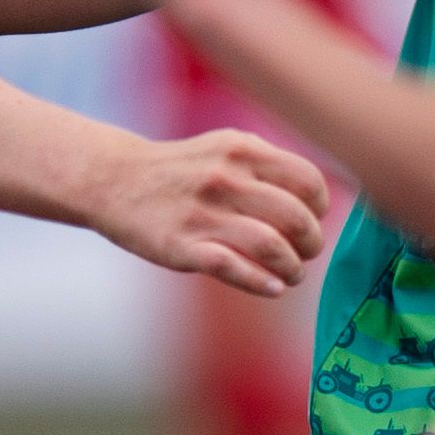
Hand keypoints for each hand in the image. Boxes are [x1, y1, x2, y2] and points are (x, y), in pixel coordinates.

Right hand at [98, 125, 323, 294]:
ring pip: (271, 246)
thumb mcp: (225, 147)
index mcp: (243, 151)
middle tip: (307, 252)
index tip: (314, 219)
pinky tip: (273, 287)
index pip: (307, 181)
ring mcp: (203, 213)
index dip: (319, 207)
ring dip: (292, 267)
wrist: (114, 179)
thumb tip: (316, 198)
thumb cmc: (183, 170)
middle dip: (311, 243)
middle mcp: (226, 178)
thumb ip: (268, 164)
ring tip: (292, 274)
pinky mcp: (182, 246)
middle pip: (296, 218)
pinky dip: (261, 282)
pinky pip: (233, 268)